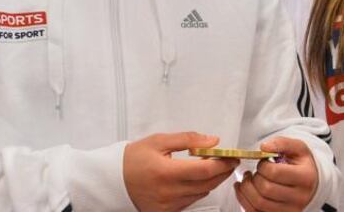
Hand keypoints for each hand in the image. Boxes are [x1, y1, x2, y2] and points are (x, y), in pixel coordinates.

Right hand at [124, 132, 239, 211]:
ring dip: (211, 181)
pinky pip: (191, 202)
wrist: (112, 180)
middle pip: (208, 184)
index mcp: (166, 172)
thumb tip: (213, 140)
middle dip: (222, 172)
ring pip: (201, 194)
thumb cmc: (133, 159)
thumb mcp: (159, 141)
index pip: (205, 170)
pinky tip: (196, 179)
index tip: (231, 156)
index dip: (223, 163)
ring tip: (210, 166)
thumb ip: (188, 139)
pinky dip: (198, 190)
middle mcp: (168, 192)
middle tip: (228, 160)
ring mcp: (167, 206)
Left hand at [234, 137, 318, 211]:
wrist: (311, 183)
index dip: (263, 165)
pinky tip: (244, 190)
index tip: (263, 162)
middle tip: (255, 171)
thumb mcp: (298, 148)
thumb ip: (281, 143)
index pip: (275, 172)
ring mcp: (290, 210)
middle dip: (254, 178)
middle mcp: (300, 197)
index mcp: (305, 177)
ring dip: (246, 189)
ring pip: (259, 204)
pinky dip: (244, 201)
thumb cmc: (302, 165)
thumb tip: (264, 147)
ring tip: (247, 180)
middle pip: (266, 190)